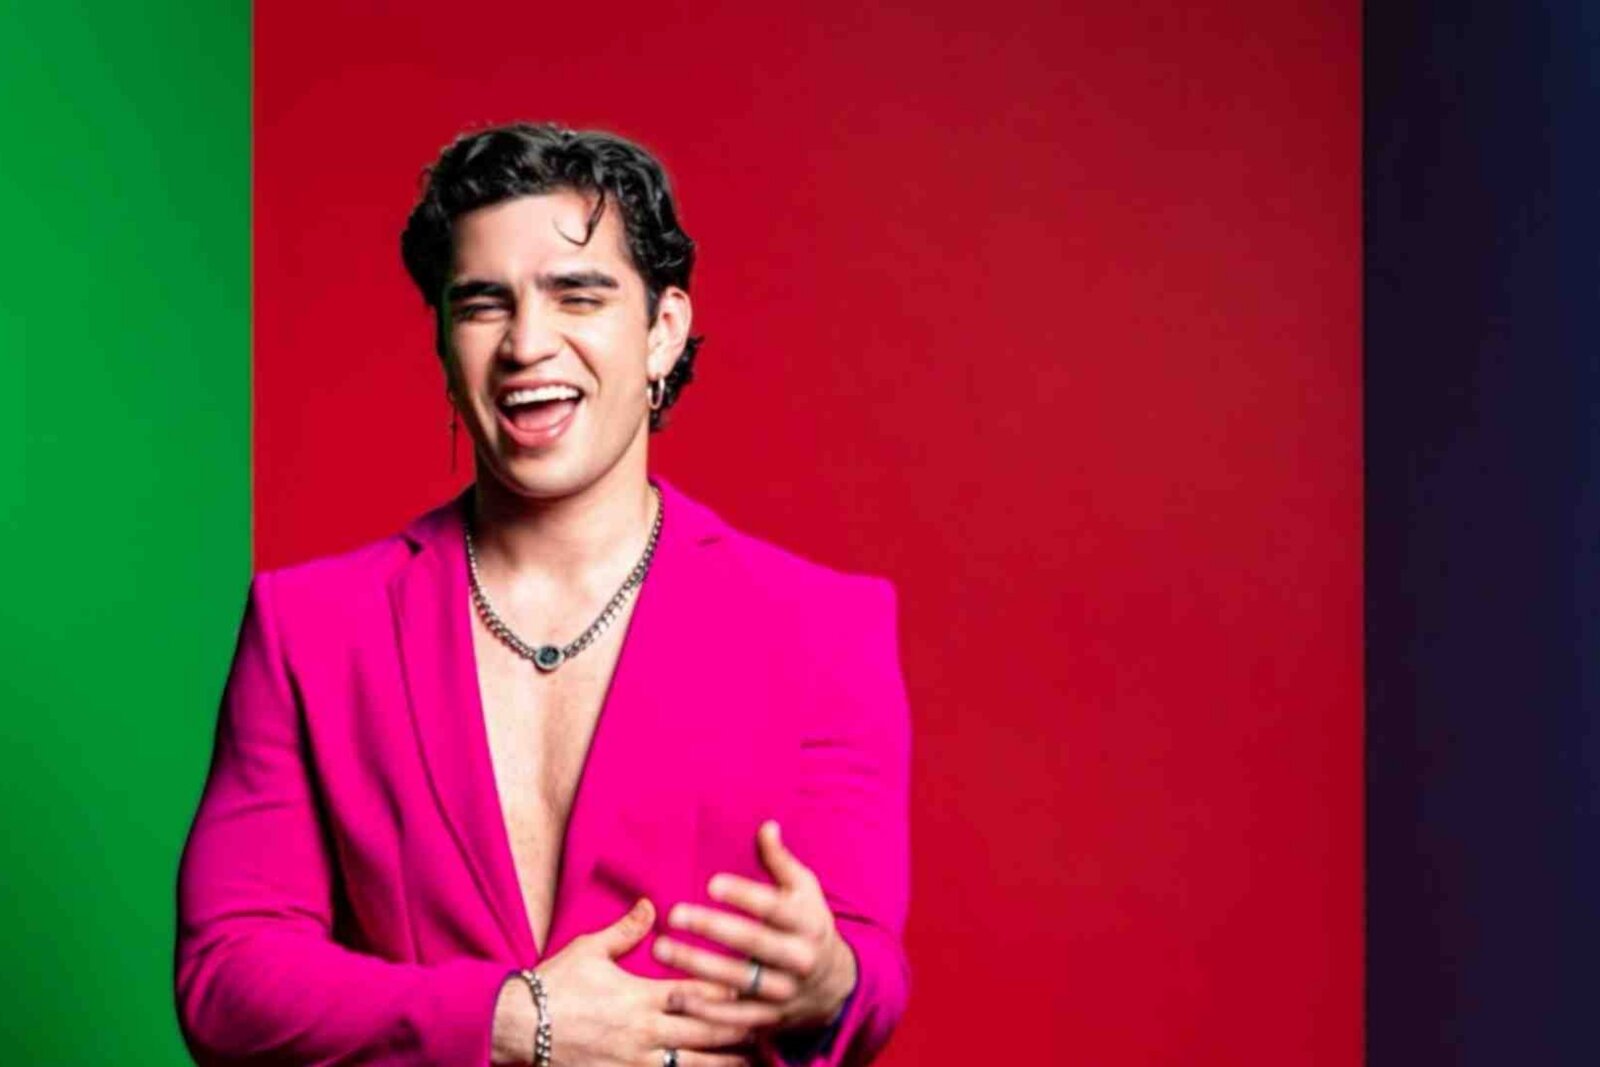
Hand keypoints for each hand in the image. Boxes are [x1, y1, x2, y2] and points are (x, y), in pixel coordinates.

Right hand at [494, 897, 757, 1066]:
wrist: (516, 1026)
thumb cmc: (553, 984)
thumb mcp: (589, 949)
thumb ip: (625, 931)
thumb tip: (650, 905)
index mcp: (640, 995)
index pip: (696, 992)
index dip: (728, 990)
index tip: (756, 985)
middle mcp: (644, 1031)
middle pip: (704, 1031)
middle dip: (740, 1029)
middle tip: (771, 1023)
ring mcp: (635, 1061)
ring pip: (693, 1064)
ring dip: (726, 1062)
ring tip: (755, 1059)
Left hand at [652, 821, 858, 1039]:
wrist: (835, 984)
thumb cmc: (809, 924)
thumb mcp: (805, 890)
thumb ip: (780, 860)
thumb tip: (766, 826)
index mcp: (807, 923)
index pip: (774, 908)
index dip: (744, 896)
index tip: (712, 883)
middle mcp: (798, 959)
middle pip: (753, 944)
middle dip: (713, 928)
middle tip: (675, 913)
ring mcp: (783, 992)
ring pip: (738, 982)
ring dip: (698, 967)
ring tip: (661, 949)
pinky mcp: (769, 1019)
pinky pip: (735, 1018)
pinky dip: (705, 1011)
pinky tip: (676, 994)